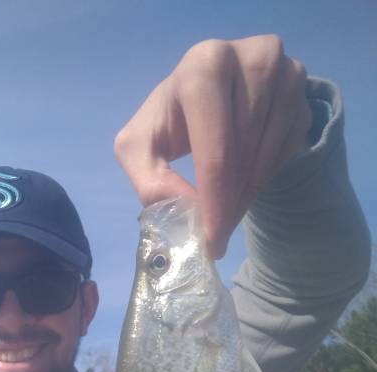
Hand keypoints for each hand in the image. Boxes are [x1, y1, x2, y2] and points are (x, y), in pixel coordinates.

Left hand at [114, 35, 312, 258]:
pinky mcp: (303, 92)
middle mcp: (253, 59)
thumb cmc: (170, 121)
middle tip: (216, 238)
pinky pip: (288, 150)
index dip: (214, 203)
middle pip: (245, 156)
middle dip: (228, 205)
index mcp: (205, 67)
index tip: (211, 240)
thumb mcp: (139, 148)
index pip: (216, 150)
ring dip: (246, 196)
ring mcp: (286, 74)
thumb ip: (148, 180)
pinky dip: (265, 177)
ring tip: (225, 214)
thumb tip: (182, 208)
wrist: (208, 92)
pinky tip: (243, 186)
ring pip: (269, 156)